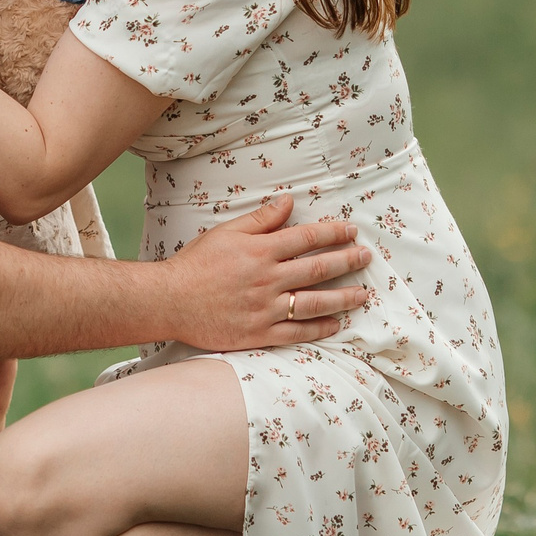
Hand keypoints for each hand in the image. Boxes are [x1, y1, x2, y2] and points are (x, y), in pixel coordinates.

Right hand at [160, 195, 372, 352]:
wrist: (169, 301)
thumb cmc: (196, 264)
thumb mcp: (226, 233)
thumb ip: (260, 219)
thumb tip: (288, 201)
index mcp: (260, 251)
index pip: (307, 239)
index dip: (333, 233)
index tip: (351, 231)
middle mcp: (268, 280)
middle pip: (318, 269)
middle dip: (347, 261)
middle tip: (366, 257)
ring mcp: (265, 309)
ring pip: (314, 303)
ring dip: (343, 297)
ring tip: (362, 293)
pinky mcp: (259, 334)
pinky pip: (297, 332)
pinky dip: (319, 328)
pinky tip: (336, 324)